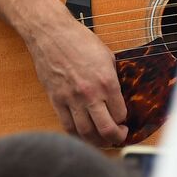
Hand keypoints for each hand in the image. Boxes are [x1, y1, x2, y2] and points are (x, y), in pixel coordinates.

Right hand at [24, 6, 127, 145]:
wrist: (52, 34)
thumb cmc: (80, 41)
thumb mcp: (107, 56)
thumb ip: (113, 77)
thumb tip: (119, 95)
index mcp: (107, 82)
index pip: (120, 114)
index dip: (124, 121)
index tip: (125, 121)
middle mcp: (90, 94)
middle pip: (105, 129)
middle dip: (115, 138)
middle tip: (118, 137)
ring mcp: (71, 99)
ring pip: (85, 133)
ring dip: (96, 141)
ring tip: (102, 140)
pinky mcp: (56, 100)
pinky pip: (67, 126)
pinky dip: (76, 135)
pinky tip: (83, 134)